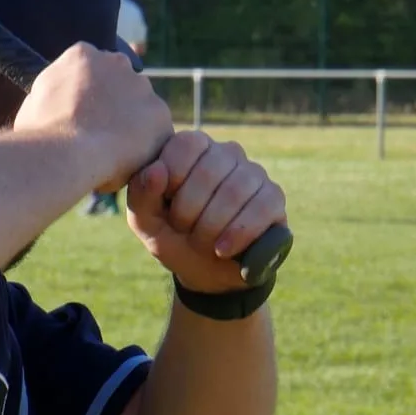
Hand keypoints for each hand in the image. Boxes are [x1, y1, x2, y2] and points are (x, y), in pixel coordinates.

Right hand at [14, 43, 173, 191]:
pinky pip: (155, 134)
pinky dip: (144, 149)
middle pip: (121, 84)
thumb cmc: (39, 132)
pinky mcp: (160, 114)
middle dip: (113, 106)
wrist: (64, 153)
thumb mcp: (35, 100)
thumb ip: (55, 92)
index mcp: (82, 55)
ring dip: (131, 126)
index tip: (81, 115)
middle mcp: (116, 62)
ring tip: (110, 155)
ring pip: (140, 108)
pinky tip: (125, 164)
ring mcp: (141, 87)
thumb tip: (58, 100)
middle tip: (97, 135)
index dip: (87, 96)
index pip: (92, 70)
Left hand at [126, 131, 286, 292]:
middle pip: (210, 169)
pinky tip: (222, 249)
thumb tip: (156, 170)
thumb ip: (141, 194)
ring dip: (212, 225)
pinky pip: (262, 207)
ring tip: (201, 242)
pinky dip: (238, 234)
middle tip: (182, 229)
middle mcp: (225, 153)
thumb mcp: (146, 221)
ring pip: (237, 189)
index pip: (187, 144)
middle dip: (189, 210)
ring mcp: (253, 174)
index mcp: (192, 148)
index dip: (173, 178)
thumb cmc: (172, 236)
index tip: (165, 205)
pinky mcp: (274, 198)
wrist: (205, 270)